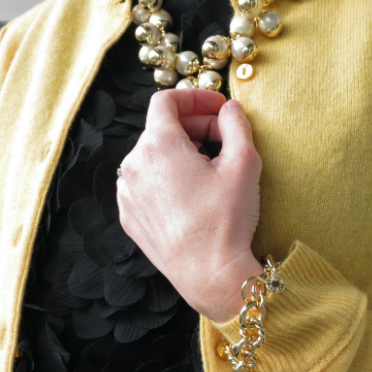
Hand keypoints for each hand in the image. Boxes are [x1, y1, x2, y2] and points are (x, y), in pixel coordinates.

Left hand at [116, 89, 262, 321]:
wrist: (209, 275)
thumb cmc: (225, 220)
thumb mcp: (244, 162)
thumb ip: (236, 124)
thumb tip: (229, 109)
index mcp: (158, 145)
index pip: (166, 100)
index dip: (194, 97)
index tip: (217, 108)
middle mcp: (133, 165)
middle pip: (161, 129)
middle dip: (194, 127)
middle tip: (223, 139)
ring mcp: (127, 193)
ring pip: (152, 156)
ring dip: (179, 153)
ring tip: (208, 169)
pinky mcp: (129, 216)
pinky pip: (145, 183)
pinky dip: (166, 177)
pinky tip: (191, 193)